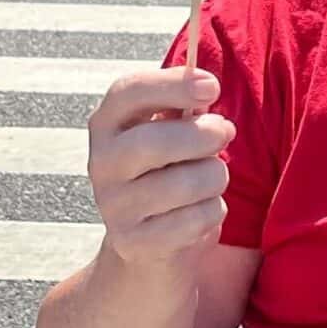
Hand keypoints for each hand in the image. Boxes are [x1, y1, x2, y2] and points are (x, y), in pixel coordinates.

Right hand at [87, 67, 235, 267]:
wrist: (148, 242)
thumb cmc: (168, 169)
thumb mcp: (171, 131)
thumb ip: (186, 109)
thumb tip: (206, 94)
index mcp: (107, 124)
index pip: (128, 92)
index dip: (173, 84)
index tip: (212, 87)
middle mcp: (101, 163)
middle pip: (156, 141)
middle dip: (205, 135)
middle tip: (225, 133)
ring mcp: (113, 206)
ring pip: (186, 182)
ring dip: (215, 177)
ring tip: (211, 178)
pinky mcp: (133, 242)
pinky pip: (194, 219)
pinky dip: (212, 212)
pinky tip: (201, 211)